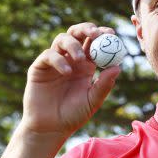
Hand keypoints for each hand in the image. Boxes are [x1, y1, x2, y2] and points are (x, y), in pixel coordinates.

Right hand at [20, 23, 120, 138]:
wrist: (51, 128)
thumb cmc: (74, 115)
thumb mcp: (93, 101)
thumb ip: (104, 85)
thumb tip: (118, 67)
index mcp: (87, 65)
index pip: (95, 42)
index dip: (102, 34)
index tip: (111, 34)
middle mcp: (71, 59)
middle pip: (78, 33)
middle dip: (87, 29)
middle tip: (95, 34)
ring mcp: (54, 61)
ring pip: (62, 39)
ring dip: (73, 44)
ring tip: (80, 59)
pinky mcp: (40, 67)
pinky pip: (49, 55)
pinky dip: (59, 60)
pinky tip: (67, 72)